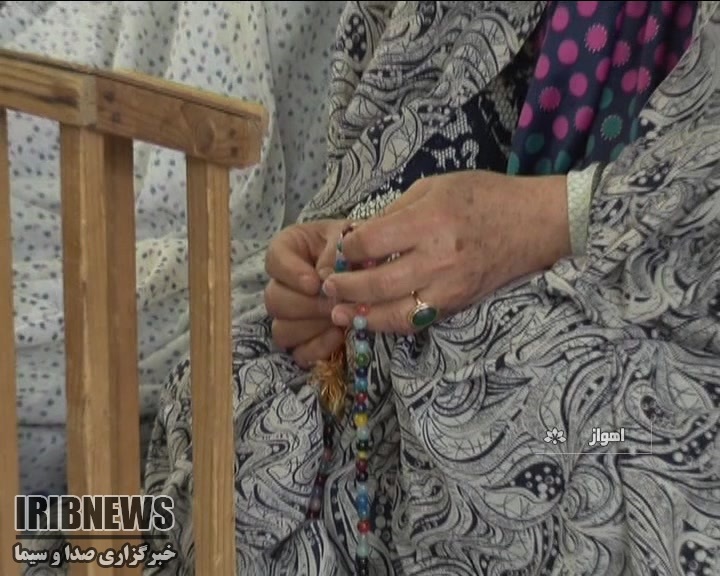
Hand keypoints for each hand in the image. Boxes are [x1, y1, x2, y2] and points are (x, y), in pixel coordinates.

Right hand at [264, 219, 347, 366]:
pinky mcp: (305, 339)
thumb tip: (326, 279)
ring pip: (282, 330)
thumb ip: (335, 253)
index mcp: (289, 250)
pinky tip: (339, 335)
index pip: (273, 260)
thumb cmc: (358, 246)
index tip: (314, 282)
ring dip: (312, 326)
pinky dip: (318, 348)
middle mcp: (283, 284)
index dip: (290, 274)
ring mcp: (291, 315)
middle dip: (307, 304)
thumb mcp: (348, 238)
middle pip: (274, 300)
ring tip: (339, 317)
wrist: (374, 262)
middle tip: (333, 303)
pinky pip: (299, 353)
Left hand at [321, 170, 570, 333]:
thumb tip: (358, 238)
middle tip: (327, 287)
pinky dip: (389, 323)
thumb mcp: (434, 187)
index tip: (340, 250)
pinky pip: (416, 322)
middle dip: (344, 288)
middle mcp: (438, 259)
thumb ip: (394, 213)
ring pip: (394, 314)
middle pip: (376, 284)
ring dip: (361, 317)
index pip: (370, 243)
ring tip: (339, 313)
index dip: (346, 250)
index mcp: (429, 221)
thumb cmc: (483, 196)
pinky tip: (371, 319)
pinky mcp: (458, 304)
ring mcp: (449, 287)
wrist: (534, 223)